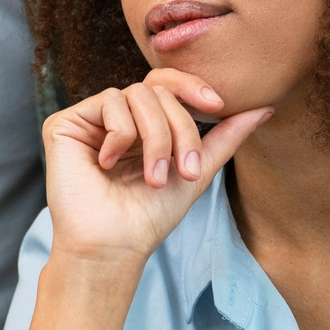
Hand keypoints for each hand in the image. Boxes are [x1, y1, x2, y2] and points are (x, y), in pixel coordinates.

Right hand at [44, 68, 271, 268]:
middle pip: (157, 91)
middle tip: (183, 171)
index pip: (167, 84)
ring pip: (136, 96)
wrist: (114, 245)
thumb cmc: (150, 216)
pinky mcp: (65, 123)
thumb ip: (225, 137)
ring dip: (154, 138)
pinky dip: (120, 136)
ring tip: (152, 177)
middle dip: (178, 129)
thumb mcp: (196, 171)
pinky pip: (108, 103)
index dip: (191, 85)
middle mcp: (115, 116)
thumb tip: (264, 108)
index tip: (217, 104)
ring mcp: (90, 119)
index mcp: (142, 123)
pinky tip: (108, 165)